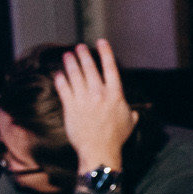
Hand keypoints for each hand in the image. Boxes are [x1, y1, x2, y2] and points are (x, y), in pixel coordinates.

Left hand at [53, 39, 137, 177]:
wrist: (99, 151)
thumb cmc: (116, 138)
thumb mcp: (129, 123)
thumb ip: (131, 113)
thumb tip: (134, 112)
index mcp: (116, 95)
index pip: (111, 68)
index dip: (105, 53)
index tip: (101, 42)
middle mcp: (99, 94)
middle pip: (90, 68)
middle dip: (84, 55)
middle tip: (79, 47)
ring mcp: (84, 99)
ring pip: (75, 75)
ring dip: (70, 63)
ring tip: (67, 55)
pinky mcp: (70, 107)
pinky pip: (64, 88)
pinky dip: (60, 79)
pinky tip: (58, 73)